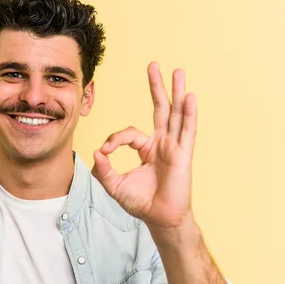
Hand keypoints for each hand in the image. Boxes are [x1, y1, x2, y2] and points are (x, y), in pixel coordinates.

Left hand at [92, 62, 196, 228]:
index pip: (129, 133)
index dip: (114, 140)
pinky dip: (188, 113)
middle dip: (156, 87)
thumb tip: (95, 151)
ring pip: (175, 114)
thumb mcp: (115, 186)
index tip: (104, 153)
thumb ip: (104, 170)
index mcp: (146, 149)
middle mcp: (161, 143)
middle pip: (160, 109)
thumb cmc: (141, 203)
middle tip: (153, 65)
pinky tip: (189, 96)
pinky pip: (186, 130)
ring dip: (176, 91)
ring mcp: (173, 146)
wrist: (160, 219)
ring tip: (177, 71)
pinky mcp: (183, 154)